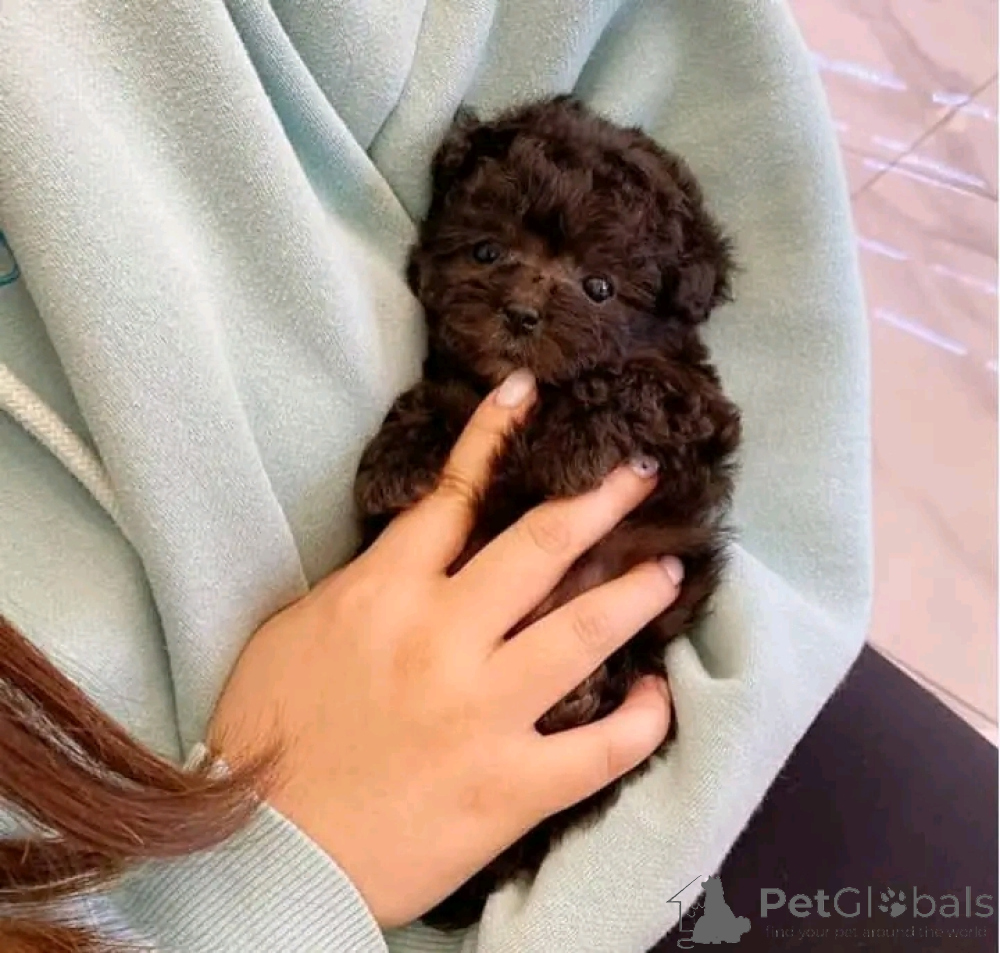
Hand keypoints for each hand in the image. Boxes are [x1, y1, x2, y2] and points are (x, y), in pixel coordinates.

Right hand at [208, 369, 681, 928]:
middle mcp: (444, 641)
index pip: (450, 495)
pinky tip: (661, 696)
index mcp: (384, 596)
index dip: (492, 436)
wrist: (270, 855)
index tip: (529, 394)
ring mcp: (484, 712)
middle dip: (598, 502)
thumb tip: (415, 554)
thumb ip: (361, 585)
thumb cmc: (269, 738)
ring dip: (635, 593)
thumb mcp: (295, 633)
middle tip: (641, 477)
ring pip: (584, 634)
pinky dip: (642, 720)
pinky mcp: (511, 786)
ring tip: (670, 568)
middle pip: (539, 548)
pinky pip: (600, 749)